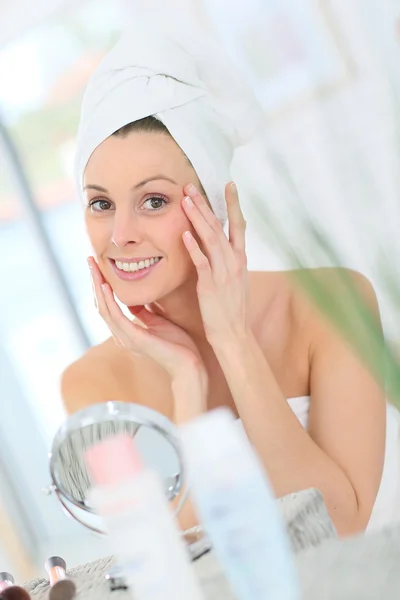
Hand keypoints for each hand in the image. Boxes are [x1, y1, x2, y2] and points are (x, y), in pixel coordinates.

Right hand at [88, 257, 207, 386]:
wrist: (189, 365)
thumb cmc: (177, 345)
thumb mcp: (158, 322)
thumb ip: (144, 311)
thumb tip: (136, 298)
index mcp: (126, 332)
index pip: (107, 305)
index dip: (101, 285)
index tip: (98, 266)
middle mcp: (121, 335)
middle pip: (100, 304)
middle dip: (94, 281)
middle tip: (89, 260)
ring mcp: (125, 338)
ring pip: (104, 308)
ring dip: (97, 286)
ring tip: (93, 267)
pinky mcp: (134, 338)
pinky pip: (116, 316)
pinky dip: (109, 300)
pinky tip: (105, 285)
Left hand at [181, 182, 248, 347]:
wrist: (234, 334)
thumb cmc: (231, 308)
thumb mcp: (235, 279)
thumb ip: (228, 261)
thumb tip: (219, 246)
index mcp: (240, 259)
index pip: (239, 225)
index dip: (233, 204)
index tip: (228, 184)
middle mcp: (234, 262)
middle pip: (221, 226)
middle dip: (206, 205)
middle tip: (192, 186)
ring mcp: (224, 273)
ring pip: (211, 239)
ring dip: (198, 218)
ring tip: (186, 200)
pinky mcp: (211, 286)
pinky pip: (202, 263)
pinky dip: (194, 248)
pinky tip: (184, 234)